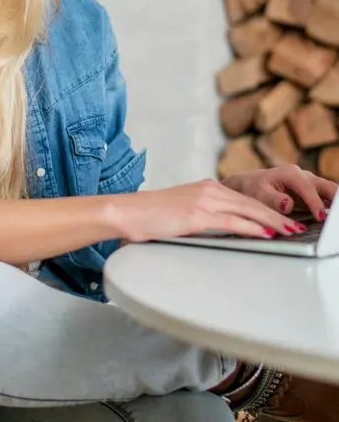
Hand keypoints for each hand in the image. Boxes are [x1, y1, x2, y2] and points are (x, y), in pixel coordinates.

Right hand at [112, 179, 306, 242]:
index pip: (242, 198)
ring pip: (247, 209)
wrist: (126, 212)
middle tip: (293, 225)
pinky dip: (252, 227)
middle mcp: (207, 189)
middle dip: (275, 214)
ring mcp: (203, 200)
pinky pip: (233, 221)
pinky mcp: (197, 214)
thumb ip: (201, 217)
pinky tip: (265, 233)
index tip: (279, 218)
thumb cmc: (147, 216)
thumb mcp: (180, 213)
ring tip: (288, 230)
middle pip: (250, 201)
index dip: (264, 208)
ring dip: (271, 221)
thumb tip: (216, 231)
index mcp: (204, 188)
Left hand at [222, 165, 336, 221]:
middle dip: (335, 200)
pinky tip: (332, 220)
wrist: (248, 185)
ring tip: (334, 221)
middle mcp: (303, 175)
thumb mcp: (258, 194)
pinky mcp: (311, 192)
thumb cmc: (252, 188)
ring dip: (334, 204)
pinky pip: (326, 199)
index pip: (308, 188)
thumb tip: (288, 204)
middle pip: (327, 186)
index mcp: (291, 173)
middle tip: (335, 219)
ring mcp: (309, 183)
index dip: (315, 203)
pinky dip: (331, 207)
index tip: (320, 217)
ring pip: (329, 192)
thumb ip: (274, 200)